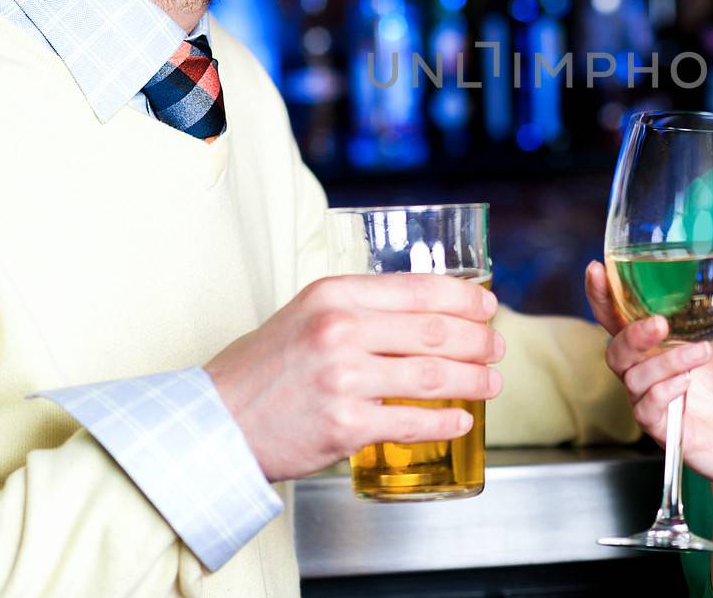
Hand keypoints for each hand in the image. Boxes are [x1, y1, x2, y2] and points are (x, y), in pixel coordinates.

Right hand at [204, 274, 504, 482]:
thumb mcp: (305, 313)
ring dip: (473, 380)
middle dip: (478, 340)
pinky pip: (412, 421)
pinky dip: (445, 422)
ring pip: (432, 375)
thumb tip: (423, 311)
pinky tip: (460, 421)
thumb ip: (357, 308)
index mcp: (334, 294)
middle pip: (434, 331)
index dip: (464, 298)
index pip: (419, 287)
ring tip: (491, 383)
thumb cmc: (263, 370)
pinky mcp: (345, 425)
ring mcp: (344, 378)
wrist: (216, 424)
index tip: (488, 306)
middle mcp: (340, 330)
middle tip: (496, 348)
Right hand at [584, 255, 712, 497]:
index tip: (597, 268)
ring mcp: (653, 398)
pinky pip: (646, 407)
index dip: (602, 294)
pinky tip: (687, 383)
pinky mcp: (662, 427)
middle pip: (615, 345)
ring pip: (632, 375)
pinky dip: (664, 391)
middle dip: (630, 332)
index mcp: (661, 342)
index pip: (619, 315)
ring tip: (701, 354)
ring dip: (663, 362)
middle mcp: (650, 368)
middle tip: (659, 323)